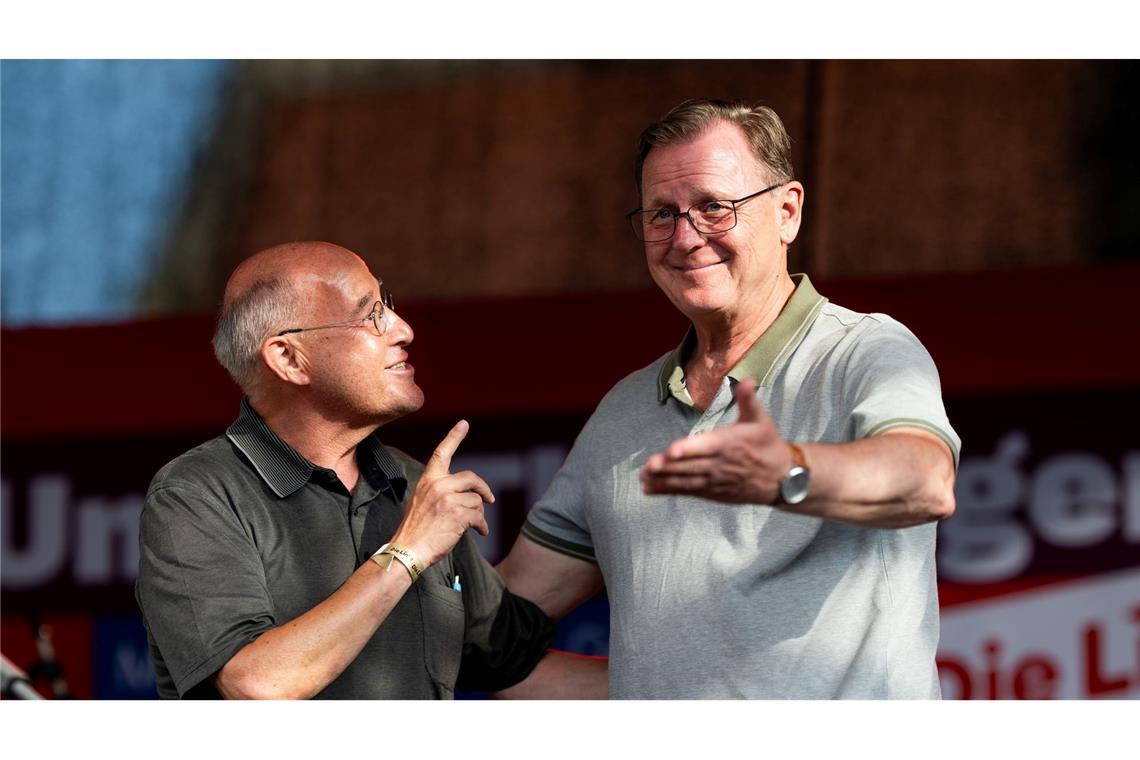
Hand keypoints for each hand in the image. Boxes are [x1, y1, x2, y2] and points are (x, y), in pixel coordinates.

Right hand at [390, 420, 495, 566]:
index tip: (463, 424)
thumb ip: (440, 492)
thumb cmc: (415, 530)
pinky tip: (480, 532)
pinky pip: (479, 516)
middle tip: (489, 499)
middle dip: (483, 489)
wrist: (408, 550)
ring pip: (476, 500)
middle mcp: (438, 485)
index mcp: (428, 480)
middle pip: (471, 478)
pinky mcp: (458, 514)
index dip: (454, 437)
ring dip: (479, 514)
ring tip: (475, 525)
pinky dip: (482, 525)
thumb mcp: (422, 502)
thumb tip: (467, 496)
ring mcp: (448, 498)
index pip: (442, 453)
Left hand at [640, 379, 793, 503]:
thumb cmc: (768, 445)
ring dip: (664, 480)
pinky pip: (688, 492)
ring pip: (686, 481)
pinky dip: (668, 491)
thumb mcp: (761, 420)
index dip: (689, 449)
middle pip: (691, 466)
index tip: (672, 451)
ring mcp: (715, 481)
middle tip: (649, 465)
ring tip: (644, 478)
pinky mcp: (712, 492)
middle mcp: (721, 464)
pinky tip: (649, 489)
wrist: (782, 479)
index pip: (706, 446)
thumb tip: (747, 380)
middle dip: (669, 467)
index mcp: (730, 443)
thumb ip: (749, 400)